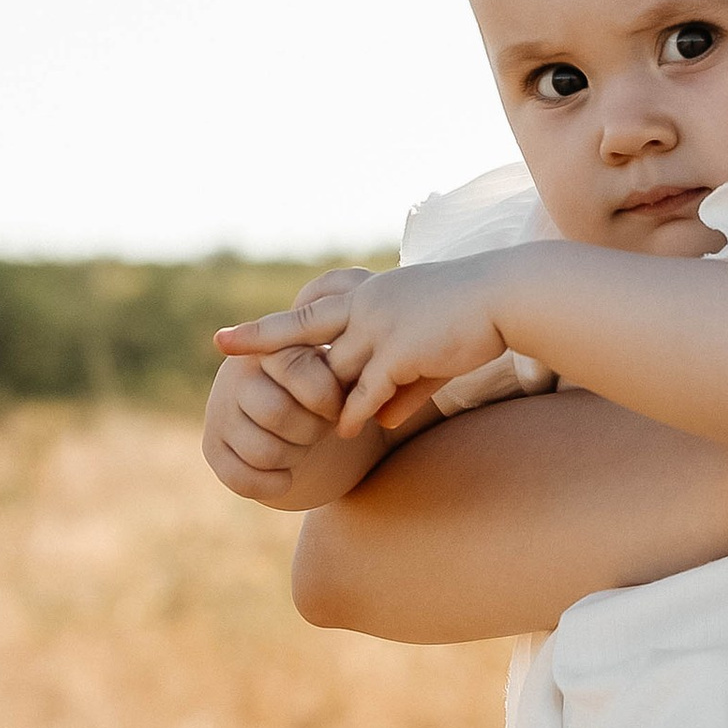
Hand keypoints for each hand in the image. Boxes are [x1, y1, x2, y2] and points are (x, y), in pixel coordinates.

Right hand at [202, 299, 381, 507]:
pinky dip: (273, 484)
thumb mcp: (350, 343)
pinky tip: (289, 476)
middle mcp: (235, 375)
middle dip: (311, 429)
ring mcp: (219, 413)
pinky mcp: (214, 449)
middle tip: (322, 428)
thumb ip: (356, 312)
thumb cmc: (337, 379)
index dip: (325, 396)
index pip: (294, 368)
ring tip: (305, 446)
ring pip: (261, 449)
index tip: (340, 402)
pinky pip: (240, 478)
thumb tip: (359, 280)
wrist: (308, 420)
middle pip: (276, 413)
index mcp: (269, 346)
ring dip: (295, 456)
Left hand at [218, 262, 515, 440]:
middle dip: (260, 340)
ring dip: (327, 401)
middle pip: (303, 329)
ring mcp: (379, 326)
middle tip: (219, 345)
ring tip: (317, 426)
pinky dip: (357, 412)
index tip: (231, 334)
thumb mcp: (430, 351)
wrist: (508, 297)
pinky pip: (367, 391)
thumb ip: (400, 385)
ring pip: (337, 371)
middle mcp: (365, 306)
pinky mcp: (399, 352)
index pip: (310, 311)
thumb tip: (376, 420)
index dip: (271, 325)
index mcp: (369, 295)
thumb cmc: (476, 318)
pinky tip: (350, 431)